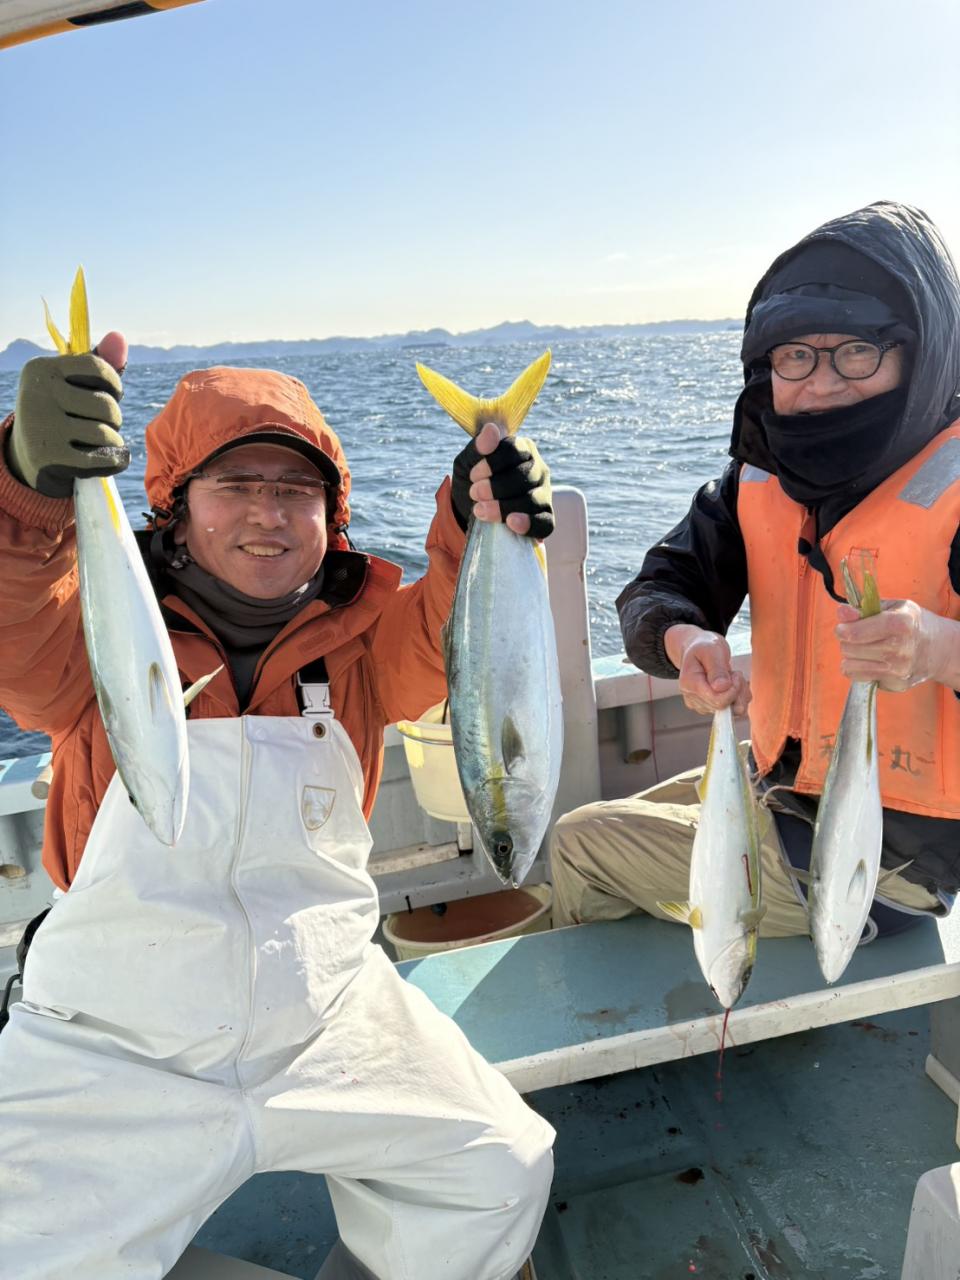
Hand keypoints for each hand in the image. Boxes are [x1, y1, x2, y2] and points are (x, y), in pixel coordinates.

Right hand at [7, 332, 128, 496]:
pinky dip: (114, 460)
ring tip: (101, 441)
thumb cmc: (58, 411)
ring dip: (113, 441)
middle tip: (104, 423)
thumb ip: (98, 363)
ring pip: (106, 434)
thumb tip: (119, 337)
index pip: (98, 368)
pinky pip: (104, 458)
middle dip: (114, 418)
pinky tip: (108, 458)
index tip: (112, 393)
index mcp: (42, 369)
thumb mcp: (70, 384)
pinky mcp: (52, 457)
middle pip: (106, 406)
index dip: (114, 384)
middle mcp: (38, 394)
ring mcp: (43, 426)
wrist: (25, 456)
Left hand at [451, 423, 553, 537]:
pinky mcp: (545, 518)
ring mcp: (544, 494)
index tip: (473, 475)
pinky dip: (529, 524)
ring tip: (480, 511)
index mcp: (522, 449)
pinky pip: (546, 523)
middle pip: (526, 475)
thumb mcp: (466, 463)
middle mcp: (538, 469)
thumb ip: (477, 447)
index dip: (493, 462)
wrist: (470, 509)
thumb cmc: (472, 481)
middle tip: (474, 493)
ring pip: (534, 499)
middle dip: (497, 486)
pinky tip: (511, 523)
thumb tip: (491, 430)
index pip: (515, 449)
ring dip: (505, 506)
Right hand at [665, 623, 750, 715]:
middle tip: (734, 672)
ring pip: (731, 709)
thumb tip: (722, 688)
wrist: (697, 648)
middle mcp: (693, 698)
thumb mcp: (711, 650)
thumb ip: (717, 669)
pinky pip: (732, 709)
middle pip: (725, 706)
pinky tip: (731, 683)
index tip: (735, 674)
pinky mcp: (709, 707)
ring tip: (731, 676)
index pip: (717, 700)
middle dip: (737, 690)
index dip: (733, 690)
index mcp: (690, 683)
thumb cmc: (704, 647)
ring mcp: (701, 704)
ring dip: (739, 692)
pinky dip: (738, 696)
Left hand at [836, 599, 958, 691]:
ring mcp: (897, 670)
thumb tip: (841, 611)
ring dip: (851, 656)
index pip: (854, 633)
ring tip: (865, 649)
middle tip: (859, 637)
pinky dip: (859, 669)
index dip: (842, 629)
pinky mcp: (895, 684)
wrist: (938, 649)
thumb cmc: (911, 623)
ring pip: (849, 666)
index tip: (844, 627)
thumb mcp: (892, 607)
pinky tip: (873, 661)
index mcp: (900, 624)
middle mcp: (899, 649)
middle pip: (848, 649)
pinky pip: (858, 677)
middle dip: (847, 641)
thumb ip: (864, 609)